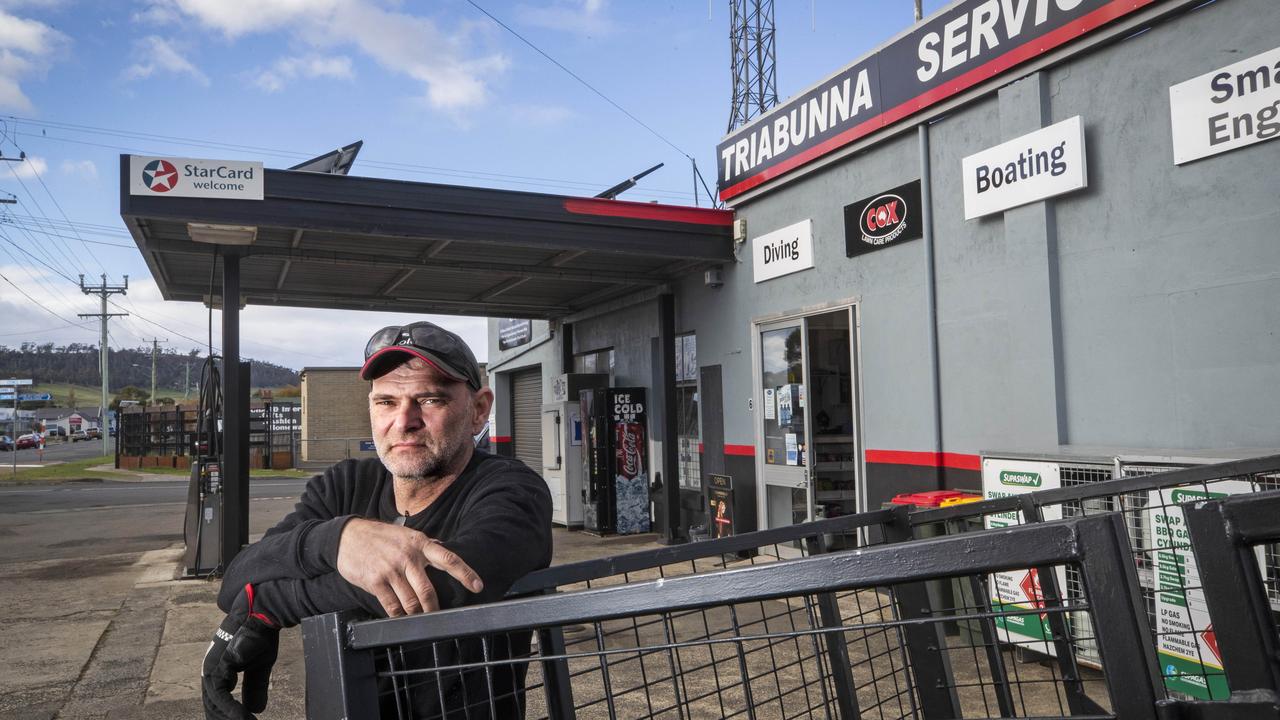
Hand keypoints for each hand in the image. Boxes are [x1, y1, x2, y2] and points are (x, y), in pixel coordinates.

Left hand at [202, 584, 279, 719]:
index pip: (215, 701)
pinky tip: (243, 719)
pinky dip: (231, 710)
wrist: (262, 615)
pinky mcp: (219, 666)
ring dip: (229, 719)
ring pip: (213, 704)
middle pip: (211, 705)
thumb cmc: (259, 636)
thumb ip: (255, 688)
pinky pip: (220, 695)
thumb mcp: (259, 667)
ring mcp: (211, 669)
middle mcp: (210, 671)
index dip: (225, 715)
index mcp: (218, 671)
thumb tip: (256, 710)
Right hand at [336, 518, 483, 616]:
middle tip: (439, 615)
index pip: (448, 558)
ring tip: (419, 617)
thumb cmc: (380, 537)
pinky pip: (392, 606)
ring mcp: (391, 570)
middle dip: (435, 608)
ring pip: (411, 602)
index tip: (478, 586)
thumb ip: (425, 546)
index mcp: (419, 543)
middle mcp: (407, 556)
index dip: (465, 573)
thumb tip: (445, 553)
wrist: (347, 536)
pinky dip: (399, 615)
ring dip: (417, 614)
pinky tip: (400, 616)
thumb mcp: (406, 535)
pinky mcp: (375, 582)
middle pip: (428, 590)